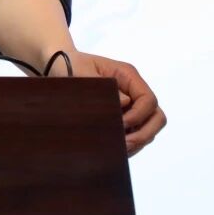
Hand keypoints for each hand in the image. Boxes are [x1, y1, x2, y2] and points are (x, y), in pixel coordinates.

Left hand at [50, 50, 165, 156]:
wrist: (57, 66)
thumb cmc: (69, 65)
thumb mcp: (81, 71)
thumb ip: (102, 85)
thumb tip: (124, 103)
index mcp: (128, 75)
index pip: (148, 100)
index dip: (139, 115)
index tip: (122, 124)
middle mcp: (133, 90)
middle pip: (156, 116)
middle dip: (144, 133)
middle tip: (125, 144)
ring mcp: (130, 105)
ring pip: (148, 128)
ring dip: (138, 141)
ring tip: (118, 149)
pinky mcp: (122, 117)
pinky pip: (135, 134)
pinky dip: (130, 144)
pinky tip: (114, 149)